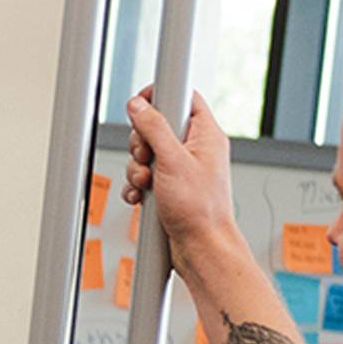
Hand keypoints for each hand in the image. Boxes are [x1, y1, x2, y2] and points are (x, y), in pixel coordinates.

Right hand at [122, 90, 244, 264]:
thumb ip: (154, 128)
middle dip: (141, 143)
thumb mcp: (172, 160)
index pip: (184, 97)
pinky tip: (142, 197)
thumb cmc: (200, 208)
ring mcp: (180, 170)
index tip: (141, 105)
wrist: (200, 246)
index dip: (160, 97)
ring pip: (146, 154)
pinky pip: (143, 177)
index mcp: (205, 135)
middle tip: (147, 157)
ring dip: (137, 169)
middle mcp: (194, 150)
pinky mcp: (168, 188)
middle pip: (157, 127)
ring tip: (147, 183)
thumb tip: (139, 105)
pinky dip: (137, 187)